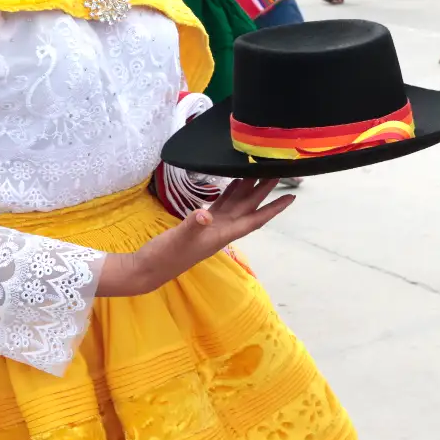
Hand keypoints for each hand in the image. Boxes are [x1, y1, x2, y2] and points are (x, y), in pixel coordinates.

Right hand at [100, 177, 293, 296]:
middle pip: (249, 207)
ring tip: (260, 171)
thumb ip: (193, 225)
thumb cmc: (165, 256)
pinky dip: (229, 192)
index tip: (291, 197)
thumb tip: (205, 213)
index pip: (255, 219)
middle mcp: (223, 229)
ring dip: (249, 189)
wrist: (148, 269)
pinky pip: (221, 204)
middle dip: (264, 191)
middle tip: (278, 171)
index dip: (273, 209)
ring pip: (237, 204)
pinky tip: (234, 182)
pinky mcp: (201, 224)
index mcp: (223, 234)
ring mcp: (212, 227)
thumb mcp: (179, 239)